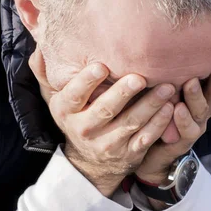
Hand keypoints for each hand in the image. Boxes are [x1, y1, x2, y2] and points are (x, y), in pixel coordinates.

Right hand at [29, 49, 175, 196]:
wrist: (90, 163)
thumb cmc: (78, 116)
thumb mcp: (58, 98)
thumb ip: (46, 72)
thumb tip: (40, 47)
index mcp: (66, 110)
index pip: (74, 94)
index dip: (87, 81)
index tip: (101, 66)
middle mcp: (85, 128)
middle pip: (106, 109)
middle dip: (123, 92)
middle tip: (140, 77)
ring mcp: (108, 143)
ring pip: (131, 123)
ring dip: (150, 105)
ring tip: (166, 88)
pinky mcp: (129, 153)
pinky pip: (146, 138)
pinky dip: (159, 124)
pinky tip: (170, 109)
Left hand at [135, 37, 210, 188]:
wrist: (147, 147)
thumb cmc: (155, 107)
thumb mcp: (162, 82)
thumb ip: (166, 64)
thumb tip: (162, 32)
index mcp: (202, 89)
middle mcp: (203, 105)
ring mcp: (196, 122)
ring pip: (203, 108)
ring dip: (197, 95)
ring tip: (191, 82)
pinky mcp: (184, 139)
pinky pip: (188, 129)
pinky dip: (183, 119)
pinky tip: (177, 109)